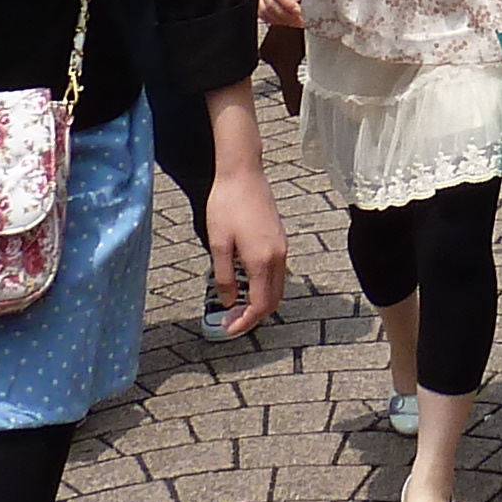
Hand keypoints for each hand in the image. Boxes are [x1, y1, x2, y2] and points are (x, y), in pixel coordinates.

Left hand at [204, 166, 289, 338]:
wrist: (243, 173)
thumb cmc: (227, 204)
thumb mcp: (218, 243)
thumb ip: (224, 276)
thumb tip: (228, 301)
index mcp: (262, 260)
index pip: (260, 304)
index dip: (245, 321)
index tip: (228, 328)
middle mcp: (278, 256)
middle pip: (273, 300)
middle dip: (253, 316)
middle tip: (230, 321)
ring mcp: (282, 247)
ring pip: (277, 287)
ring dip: (259, 302)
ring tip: (236, 305)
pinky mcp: (280, 239)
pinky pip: (277, 273)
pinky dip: (264, 287)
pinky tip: (245, 284)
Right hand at [255, 0, 307, 29]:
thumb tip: (296, 1)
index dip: (288, 4)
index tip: (300, 13)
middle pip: (270, 5)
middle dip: (286, 16)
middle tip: (302, 21)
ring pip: (264, 12)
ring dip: (280, 20)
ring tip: (296, 22)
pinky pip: (262, 12)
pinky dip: (274, 19)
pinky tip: (285, 20)